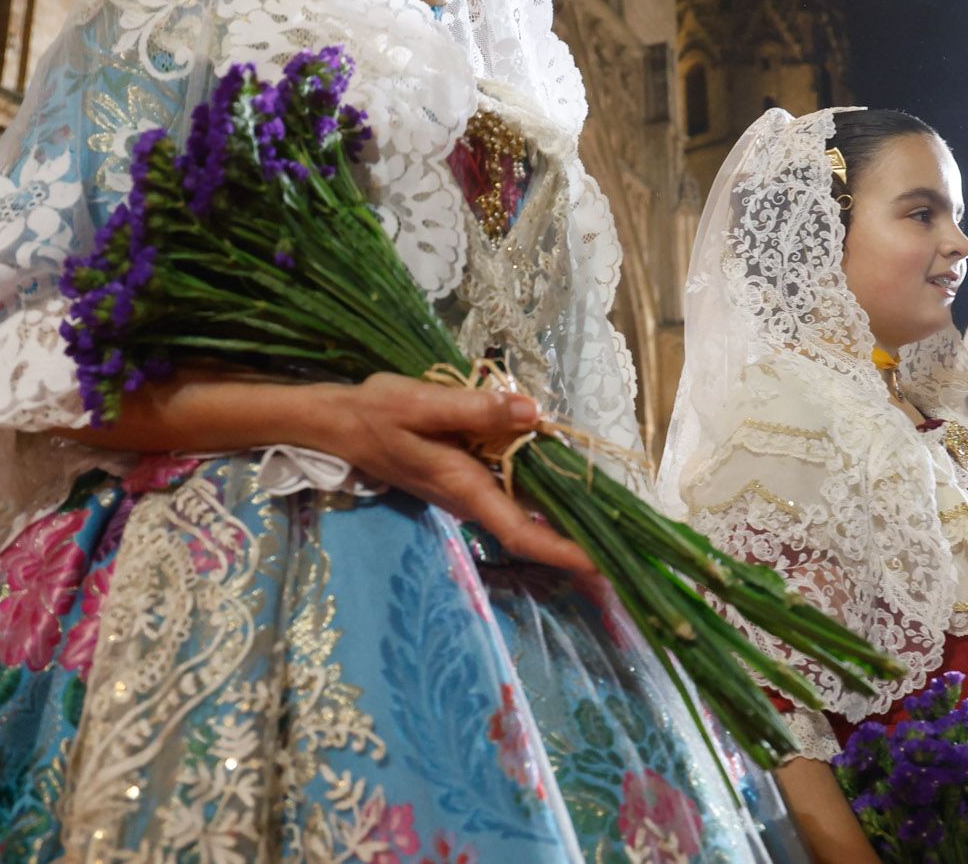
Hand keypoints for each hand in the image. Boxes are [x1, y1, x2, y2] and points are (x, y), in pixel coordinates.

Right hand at [327, 374, 594, 574]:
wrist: (337, 424)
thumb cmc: (376, 413)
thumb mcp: (422, 403)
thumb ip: (477, 409)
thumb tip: (533, 415)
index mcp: (464, 486)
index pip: (521, 532)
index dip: (563, 551)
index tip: (602, 565)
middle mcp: (470, 498)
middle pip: (531, 530)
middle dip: (577, 543)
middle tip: (630, 549)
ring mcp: (467, 490)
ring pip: (523, 511)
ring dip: (564, 519)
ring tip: (614, 520)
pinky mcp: (464, 478)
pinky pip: (511, 492)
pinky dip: (542, 494)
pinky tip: (569, 482)